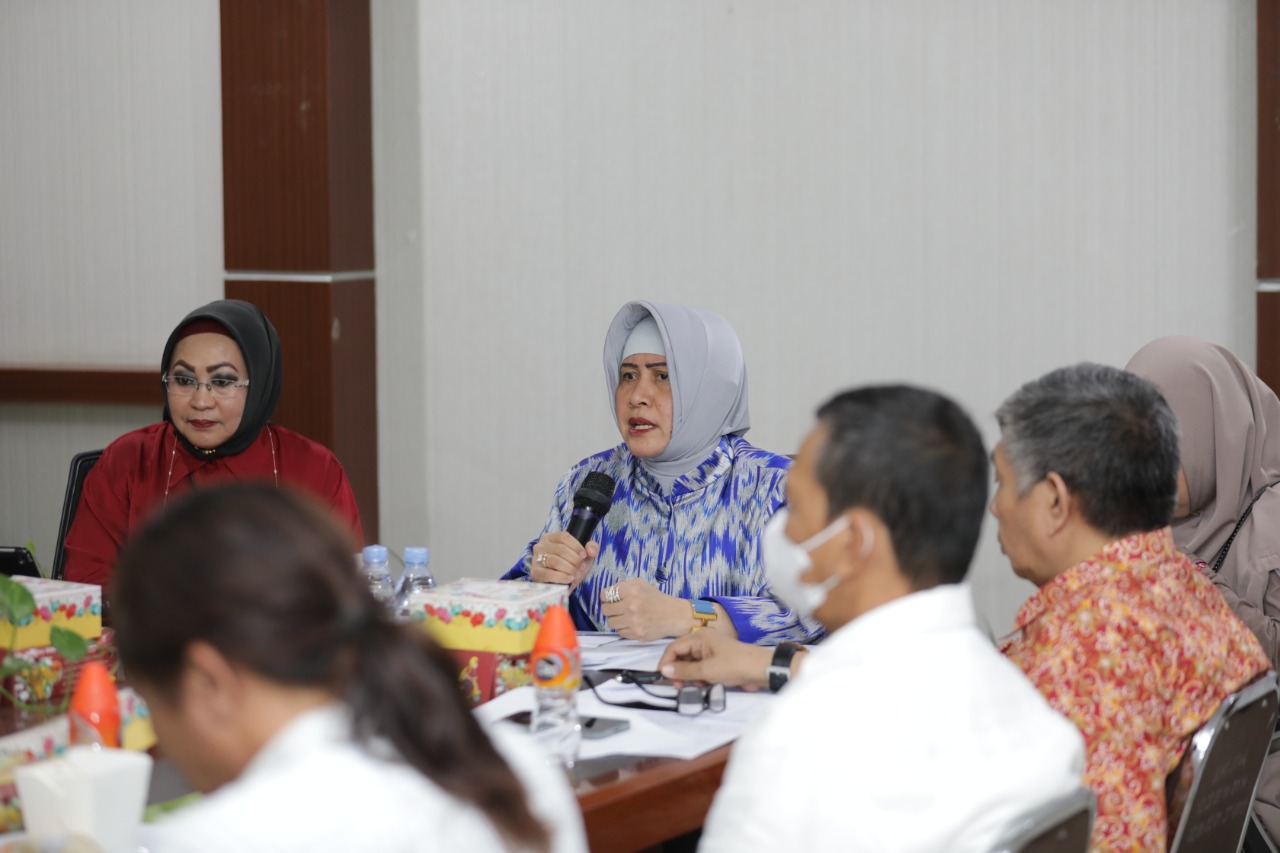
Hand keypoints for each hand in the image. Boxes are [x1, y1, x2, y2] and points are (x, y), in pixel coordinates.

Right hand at [530, 532, 598, 588]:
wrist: (561, 584)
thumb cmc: (570, 567)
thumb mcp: (583, 556)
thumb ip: (592, 548)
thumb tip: (590, 549)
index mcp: (551, 538)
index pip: (564, 536)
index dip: (576, 546)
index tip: (584, 555)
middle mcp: (541, 546)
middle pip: (561, 549)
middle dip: (575, 560)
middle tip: (580, 568)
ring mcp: (536, 559)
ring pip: (555, 561)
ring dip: (569, 569)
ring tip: (575, 574)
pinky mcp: (535, 573)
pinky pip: (548, 574)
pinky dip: (561, 577)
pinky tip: (569, 579)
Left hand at [599, 579, 694, 640]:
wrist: (674, 615)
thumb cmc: (657, 598)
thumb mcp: (642, 584)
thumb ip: (624, 586)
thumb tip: (608, 593)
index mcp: (632, 591)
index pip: (605, 595)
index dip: (605, 597)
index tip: (609, 599)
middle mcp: (631, 606)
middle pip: (605, 610)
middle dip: (609, 608)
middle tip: (615, 608)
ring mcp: (633, 622)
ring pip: (611, 622)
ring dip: (615, 619)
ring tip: (624, 616)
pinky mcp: (637, 634)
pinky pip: (620, 632)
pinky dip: (624, 628)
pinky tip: (632, 623)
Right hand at [658, 631, 773, 689]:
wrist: (761, 670)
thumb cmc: (734, 665)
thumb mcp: (707, 670)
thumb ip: (684, 671)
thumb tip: (664, 670)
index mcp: (699, 637)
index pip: (674, 648)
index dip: (666, 662)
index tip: (662, 679)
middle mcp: (702, 642)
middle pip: (681, 656)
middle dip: (679, 671)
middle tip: (679, 686)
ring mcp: (710, 652)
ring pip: (690, 664)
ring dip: (690, 676)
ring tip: (696, 686)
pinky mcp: (716, 662)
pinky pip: (700, 669)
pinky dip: (699, 678)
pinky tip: (704, 685)